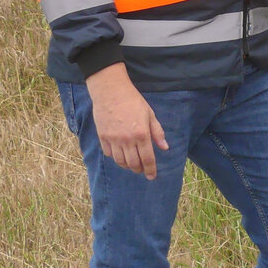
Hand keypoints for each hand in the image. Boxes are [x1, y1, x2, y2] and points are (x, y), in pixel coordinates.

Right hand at [85, 63, 168, 178]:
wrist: (111, 91)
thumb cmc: (133, 101)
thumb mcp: (150, 114)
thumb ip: (157, 132)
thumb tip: (164, 148)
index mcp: (142, 134)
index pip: (147, 159)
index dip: (150, 170)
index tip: (151, 176)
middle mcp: (127, 140)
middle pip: (133, 163)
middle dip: (139, 169)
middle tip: (142, 170)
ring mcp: (113, 139)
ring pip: (120, 161)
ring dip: (127, 166)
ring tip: (132, 164)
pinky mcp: (102, 137)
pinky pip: (109, 154)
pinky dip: (115, 157)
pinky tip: (120, 154)